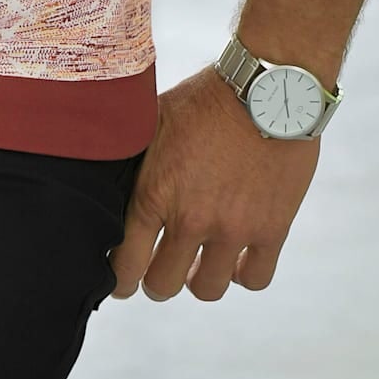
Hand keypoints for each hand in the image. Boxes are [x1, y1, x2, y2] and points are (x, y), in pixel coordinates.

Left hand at [108, 64, 319, 300]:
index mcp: (155, 193)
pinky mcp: (272, 230)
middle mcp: (191, 219)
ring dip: (199, 281)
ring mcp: (233, 229)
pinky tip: (236, 261)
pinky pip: (255, 279)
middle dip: (155, 282)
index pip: (126, 262)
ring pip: (208, 289)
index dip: (119, 279)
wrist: (265, 89)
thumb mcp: (154, 119)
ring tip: (198, 267)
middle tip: (158, 271)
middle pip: (163, 284)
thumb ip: (134, 156)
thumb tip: (107, 168)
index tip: (121, 281)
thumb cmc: (205, 98)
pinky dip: (243, 275)